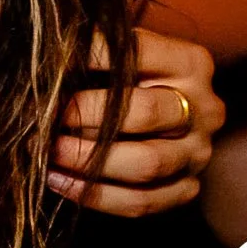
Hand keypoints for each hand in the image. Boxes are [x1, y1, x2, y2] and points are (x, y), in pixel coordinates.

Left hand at [47, 27, 225, 215]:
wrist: (160, 110)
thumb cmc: (123, 72)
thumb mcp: (117, 48)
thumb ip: (91, 45)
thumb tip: (44, 49)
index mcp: (189, 62)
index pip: (135, 53)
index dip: (87, 57)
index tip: (47, 64)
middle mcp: (204, 107)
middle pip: (145, 113)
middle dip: (84, 116)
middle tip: (42, 116)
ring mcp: (198, 152)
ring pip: (146, 163)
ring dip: (87, 160)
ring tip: (45, 151)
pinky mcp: (187, 188)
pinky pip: (142, 202)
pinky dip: (95, 195)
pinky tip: (57, 179)